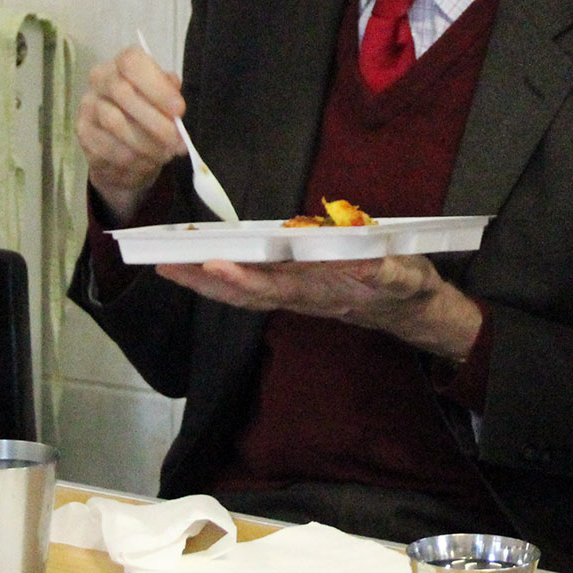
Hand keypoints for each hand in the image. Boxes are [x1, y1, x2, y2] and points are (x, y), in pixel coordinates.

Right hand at [78, 46, 185, 223]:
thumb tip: (175, 105)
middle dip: (155, 121)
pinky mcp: (84, 135)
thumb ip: (170, 95)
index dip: (157, 87)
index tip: (179, 110)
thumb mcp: (163, 99)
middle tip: (177, 140)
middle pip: (123, 93)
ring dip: (147, 143)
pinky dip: (134, 159)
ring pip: (115, 124)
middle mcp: (100, 80)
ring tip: (165, 153)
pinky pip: (109, 148)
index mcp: (122, 65)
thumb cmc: (147, 114)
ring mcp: (88, 107)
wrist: (122, 147)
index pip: (132, 63)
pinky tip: (148, 162)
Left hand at [154, 254, 484, 360]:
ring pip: (240, 293)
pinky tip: (198, 266)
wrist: (409, 309)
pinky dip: (220, 277)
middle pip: (243, 294)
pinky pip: (249, 285)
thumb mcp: (406, 276)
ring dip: (203, 281)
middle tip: (163, 264)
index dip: (243, 278)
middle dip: (203, 282)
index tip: (214, 264)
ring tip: (166, 265)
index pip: (275, 288)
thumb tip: (365, 263)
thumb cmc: (406, 288)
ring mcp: (293, 294)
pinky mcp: (292, 286)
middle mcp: (300, 297)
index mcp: (323, 293)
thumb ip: (387, 271)